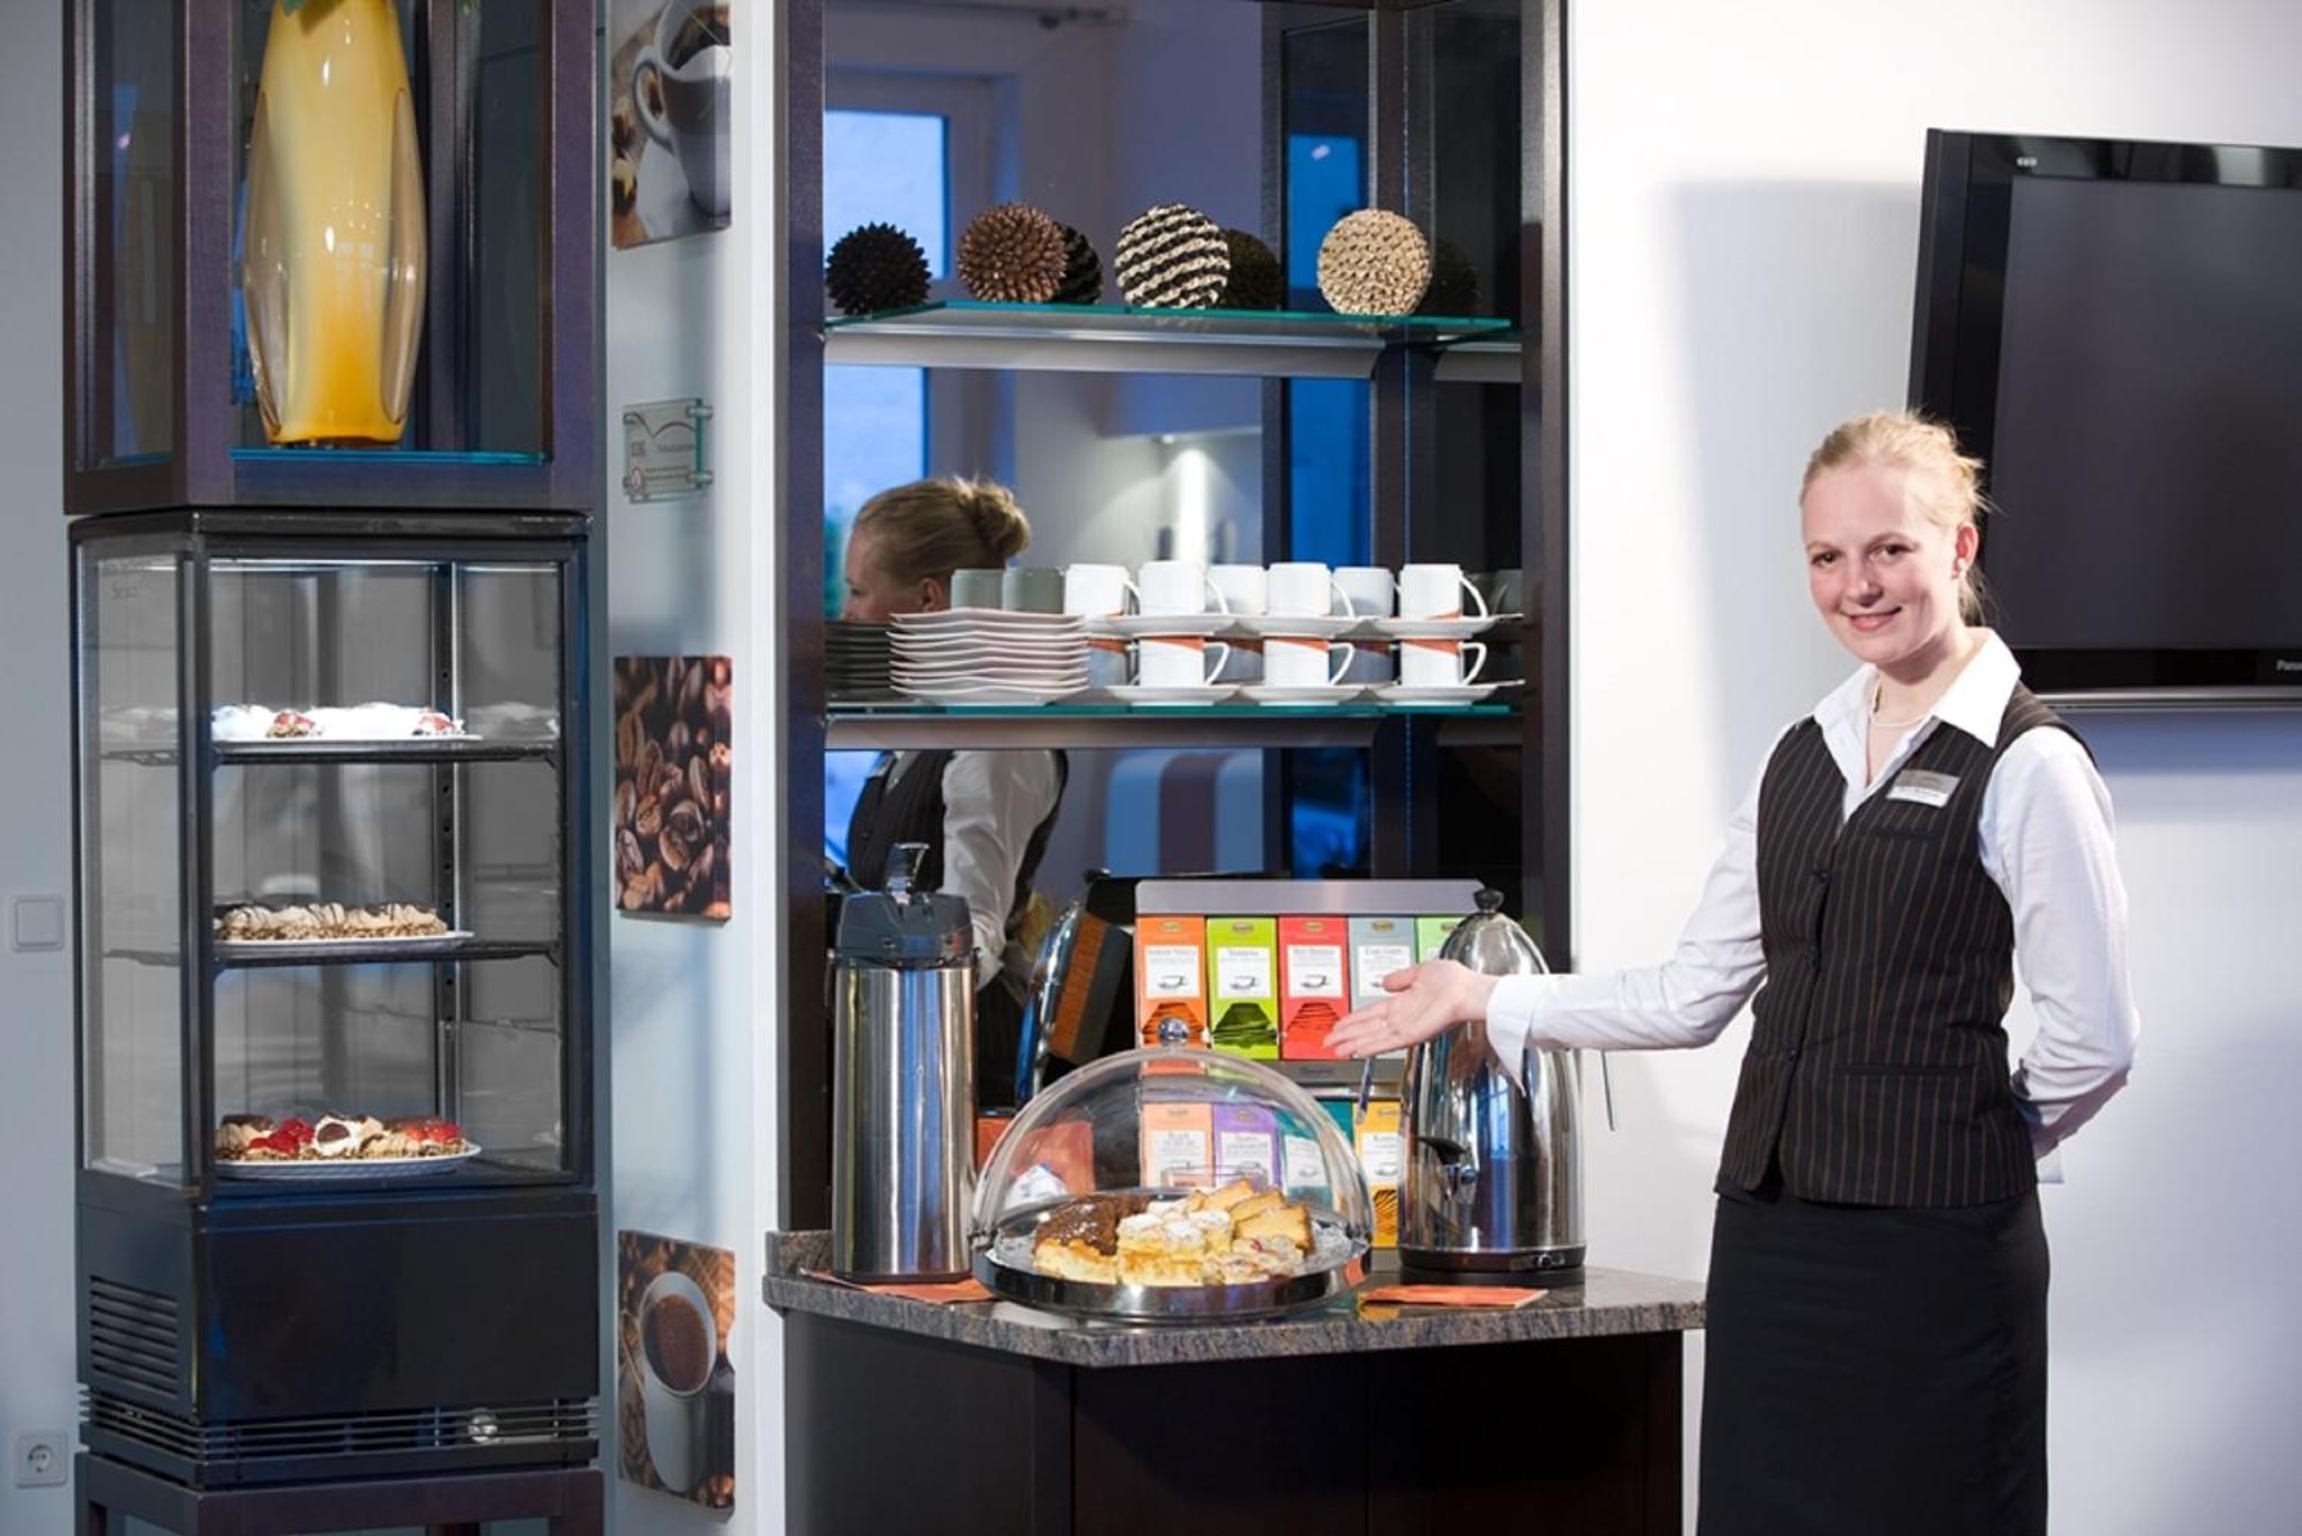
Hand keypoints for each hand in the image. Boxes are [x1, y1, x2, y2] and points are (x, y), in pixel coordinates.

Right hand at [1323, 959, 1497, 1058]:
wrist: (1471, 991)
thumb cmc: (1456, 981)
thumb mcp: (1421, 971)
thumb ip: (1401, 977)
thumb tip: (1386, 980)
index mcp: (1404, 1002)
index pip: (1372, 1013)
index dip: (1353, 1019)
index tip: (1338, 1024)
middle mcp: (1403, 1017)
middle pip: (1368, 1028)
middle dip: (1346, 1035)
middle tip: (1328, 1042)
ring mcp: (1408, 1027)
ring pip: (1373, 1038)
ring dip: (1353, 1044)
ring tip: (1335, 1050)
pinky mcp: (1414, 1035)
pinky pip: (1387, 1043)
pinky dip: (1371, 1047)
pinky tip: (1357, 1051)